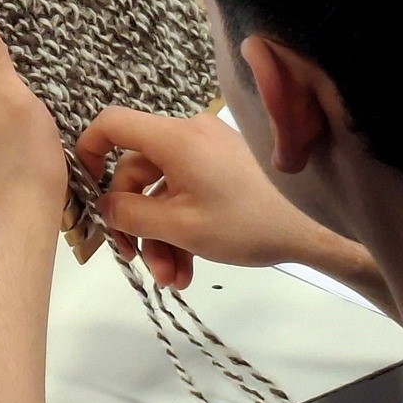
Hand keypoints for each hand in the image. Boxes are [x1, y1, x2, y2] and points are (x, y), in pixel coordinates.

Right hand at [74, 107, 349, 289]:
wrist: (316, 226)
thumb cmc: (247, 222)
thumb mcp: (180, 226)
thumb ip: (130, 214)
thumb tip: (104, 205)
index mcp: (174, 138)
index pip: (113, 123)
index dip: (89, 151)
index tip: (86, 188)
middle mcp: (189, 134)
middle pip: (138, 172)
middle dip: (136, 222)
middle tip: (139, 263)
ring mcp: (210, 150)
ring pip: (164, 190)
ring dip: (161, 235)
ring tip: (174, 278)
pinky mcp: (226, 167)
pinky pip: (189, 191)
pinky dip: (183, 225)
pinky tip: (189, 267)